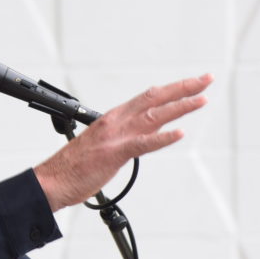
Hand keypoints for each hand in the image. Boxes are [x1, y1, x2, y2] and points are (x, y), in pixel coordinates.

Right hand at [34, 73, 212, 211]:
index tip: (193, 83)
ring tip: (202, 100)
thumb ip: (122, 138)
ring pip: (154, 116)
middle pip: (155, 98)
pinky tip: (180, 133)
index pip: (148, 97)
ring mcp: (115, 136)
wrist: (52, 179)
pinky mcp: (114, 154)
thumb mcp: (102, 144)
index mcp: (113, 118)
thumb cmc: (74, 166)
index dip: (173, 89)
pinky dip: (163, 138)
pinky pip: (143, 144)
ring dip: (180, 107)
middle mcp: (116, 121)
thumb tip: (141, 138)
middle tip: (206, 79)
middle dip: (184, 88)